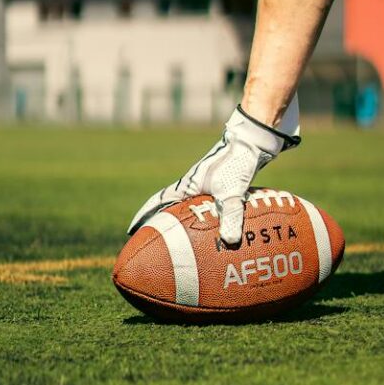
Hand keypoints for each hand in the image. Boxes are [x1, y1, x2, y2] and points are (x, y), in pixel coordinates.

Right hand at [127, 99, 300, 244]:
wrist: (251, 142)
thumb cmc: (236, 162)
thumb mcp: (232, 191)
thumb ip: (230, 216)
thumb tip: (229, 241)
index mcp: (187, 185)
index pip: (158, 202)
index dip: (144, 216)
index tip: (132, 231)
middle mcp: (192, 185)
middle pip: (169, 207)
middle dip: (161, 224)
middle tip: (154, 242)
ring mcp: (206, 184)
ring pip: (188, 208)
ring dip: (183, 222)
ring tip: (182, 242)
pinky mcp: (221, 184)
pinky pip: (207, 206)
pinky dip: (206, 219)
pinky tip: (215, 230)